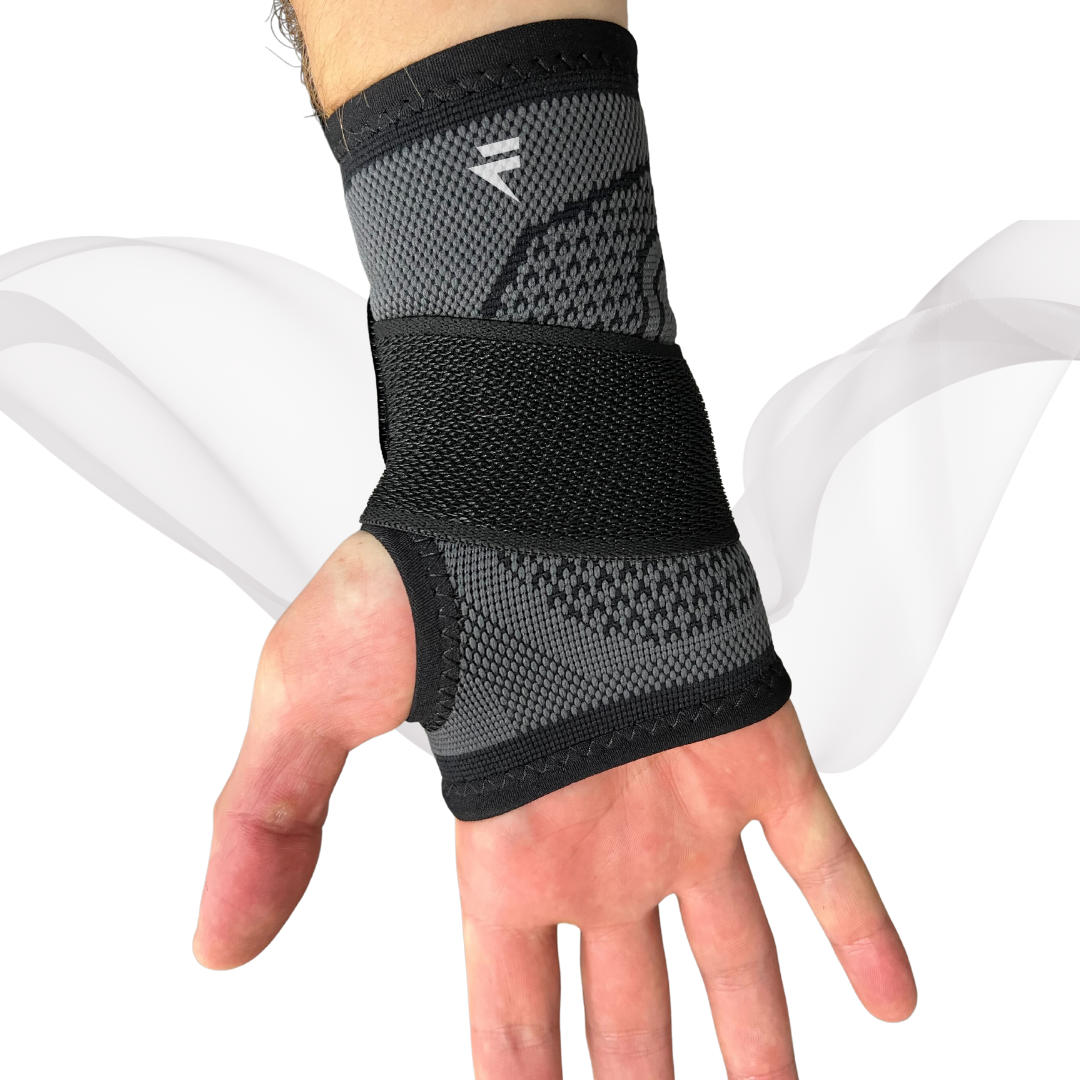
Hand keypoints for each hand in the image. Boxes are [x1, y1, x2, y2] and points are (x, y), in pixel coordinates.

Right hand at [193, 531, 915, 1078]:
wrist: (527, 472)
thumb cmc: (420, 571)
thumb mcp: (309, 698)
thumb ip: (266, 815)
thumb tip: (214, 940)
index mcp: (502, 841)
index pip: (514, 1003)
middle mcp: (597, 836)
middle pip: (631, 1000)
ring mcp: (679, 795)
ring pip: (735, 949)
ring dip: (761, 1040)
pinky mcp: (749, 742)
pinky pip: (822, 852)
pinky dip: (860, 926)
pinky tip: (893, 998)